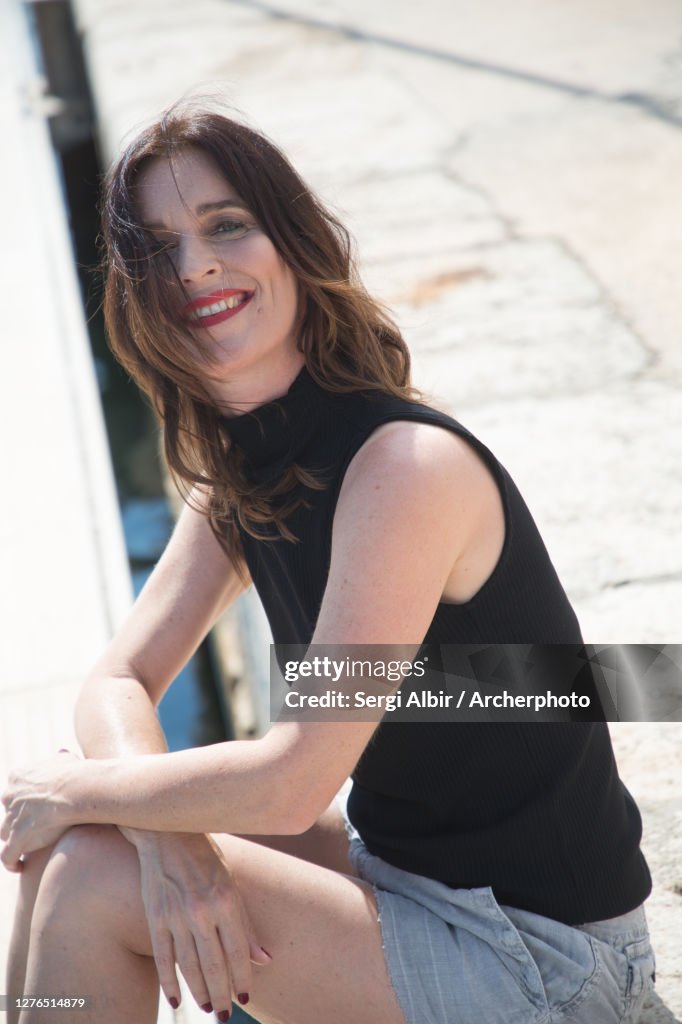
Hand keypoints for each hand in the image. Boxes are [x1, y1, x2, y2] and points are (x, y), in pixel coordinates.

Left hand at [1, 750, 81, 871]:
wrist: (79, 788)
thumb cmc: (78, 773)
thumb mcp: (66, 760)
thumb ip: (59, 760)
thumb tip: (61, 755)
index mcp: (17, 776)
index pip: (15, 791)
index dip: (24, 801)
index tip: (35, 808)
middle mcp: (9, 795)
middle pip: (9, 811)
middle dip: (18, 818)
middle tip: (34, 826)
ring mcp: (12, 816)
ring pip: (6, 832)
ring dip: (14, 839)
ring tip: (24, 848)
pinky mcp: (18, 836)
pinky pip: (8, 854)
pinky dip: (10, 861)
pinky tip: (19, 867)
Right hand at [132, 831, 270, 1014]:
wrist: (165, 833)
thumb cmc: (205, 857)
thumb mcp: (231, 883)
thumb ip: (245, 924)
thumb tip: (264, 960)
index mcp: (225, 900)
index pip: (238, 951)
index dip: (242, 978)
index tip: (245, 998)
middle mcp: (201, 910)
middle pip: (214, 964)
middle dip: (221, 994)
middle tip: (225, 1015)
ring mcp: (175, 915)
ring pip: (189, 966)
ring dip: (199, 992)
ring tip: (207, 1008)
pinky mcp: (155, 917)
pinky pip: (163, 958)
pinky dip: (169, 982)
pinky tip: (177, 1000)